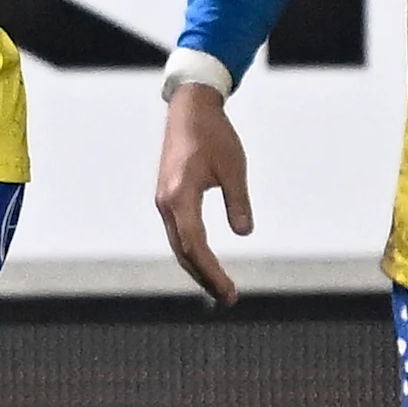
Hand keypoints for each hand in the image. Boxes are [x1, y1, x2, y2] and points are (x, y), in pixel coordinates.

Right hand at [153, 82, 251, 307]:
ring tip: (218, 286)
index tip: (229, 291)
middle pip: (183, 251)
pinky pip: (177, 232)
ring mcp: (164, 201)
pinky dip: (191, 250)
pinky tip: (204, 260)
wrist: (189, 109)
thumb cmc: (213, 134)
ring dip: (197, 267)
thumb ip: (238, 202)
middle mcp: (166, 203)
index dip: (211, 272)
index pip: (195, 245)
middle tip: (227, 298)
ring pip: (178, 244)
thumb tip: (244, 232)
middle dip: (204, 277)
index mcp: (180, 196)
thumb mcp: (234, 168)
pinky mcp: (167, 197)